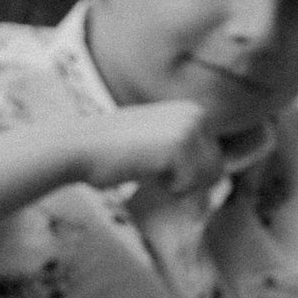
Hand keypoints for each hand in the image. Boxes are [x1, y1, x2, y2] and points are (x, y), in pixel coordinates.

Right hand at [79, 100, 228, 198]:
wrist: (79, 147)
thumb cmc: (112, 151)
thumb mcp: (158, 141)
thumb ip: (187, 151)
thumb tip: (219, 176)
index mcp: (193, 111)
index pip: (216, 157)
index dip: (192, 175)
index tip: (161, 168)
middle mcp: (196, 113)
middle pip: (217, 167)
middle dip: (189, 181)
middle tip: (154, 171)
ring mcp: (190, 127)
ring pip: (209, 177)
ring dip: (180, 185)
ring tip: (150, 169)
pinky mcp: (180, 144)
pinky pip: (191, 183)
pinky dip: (170, 187)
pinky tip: (146, 170)